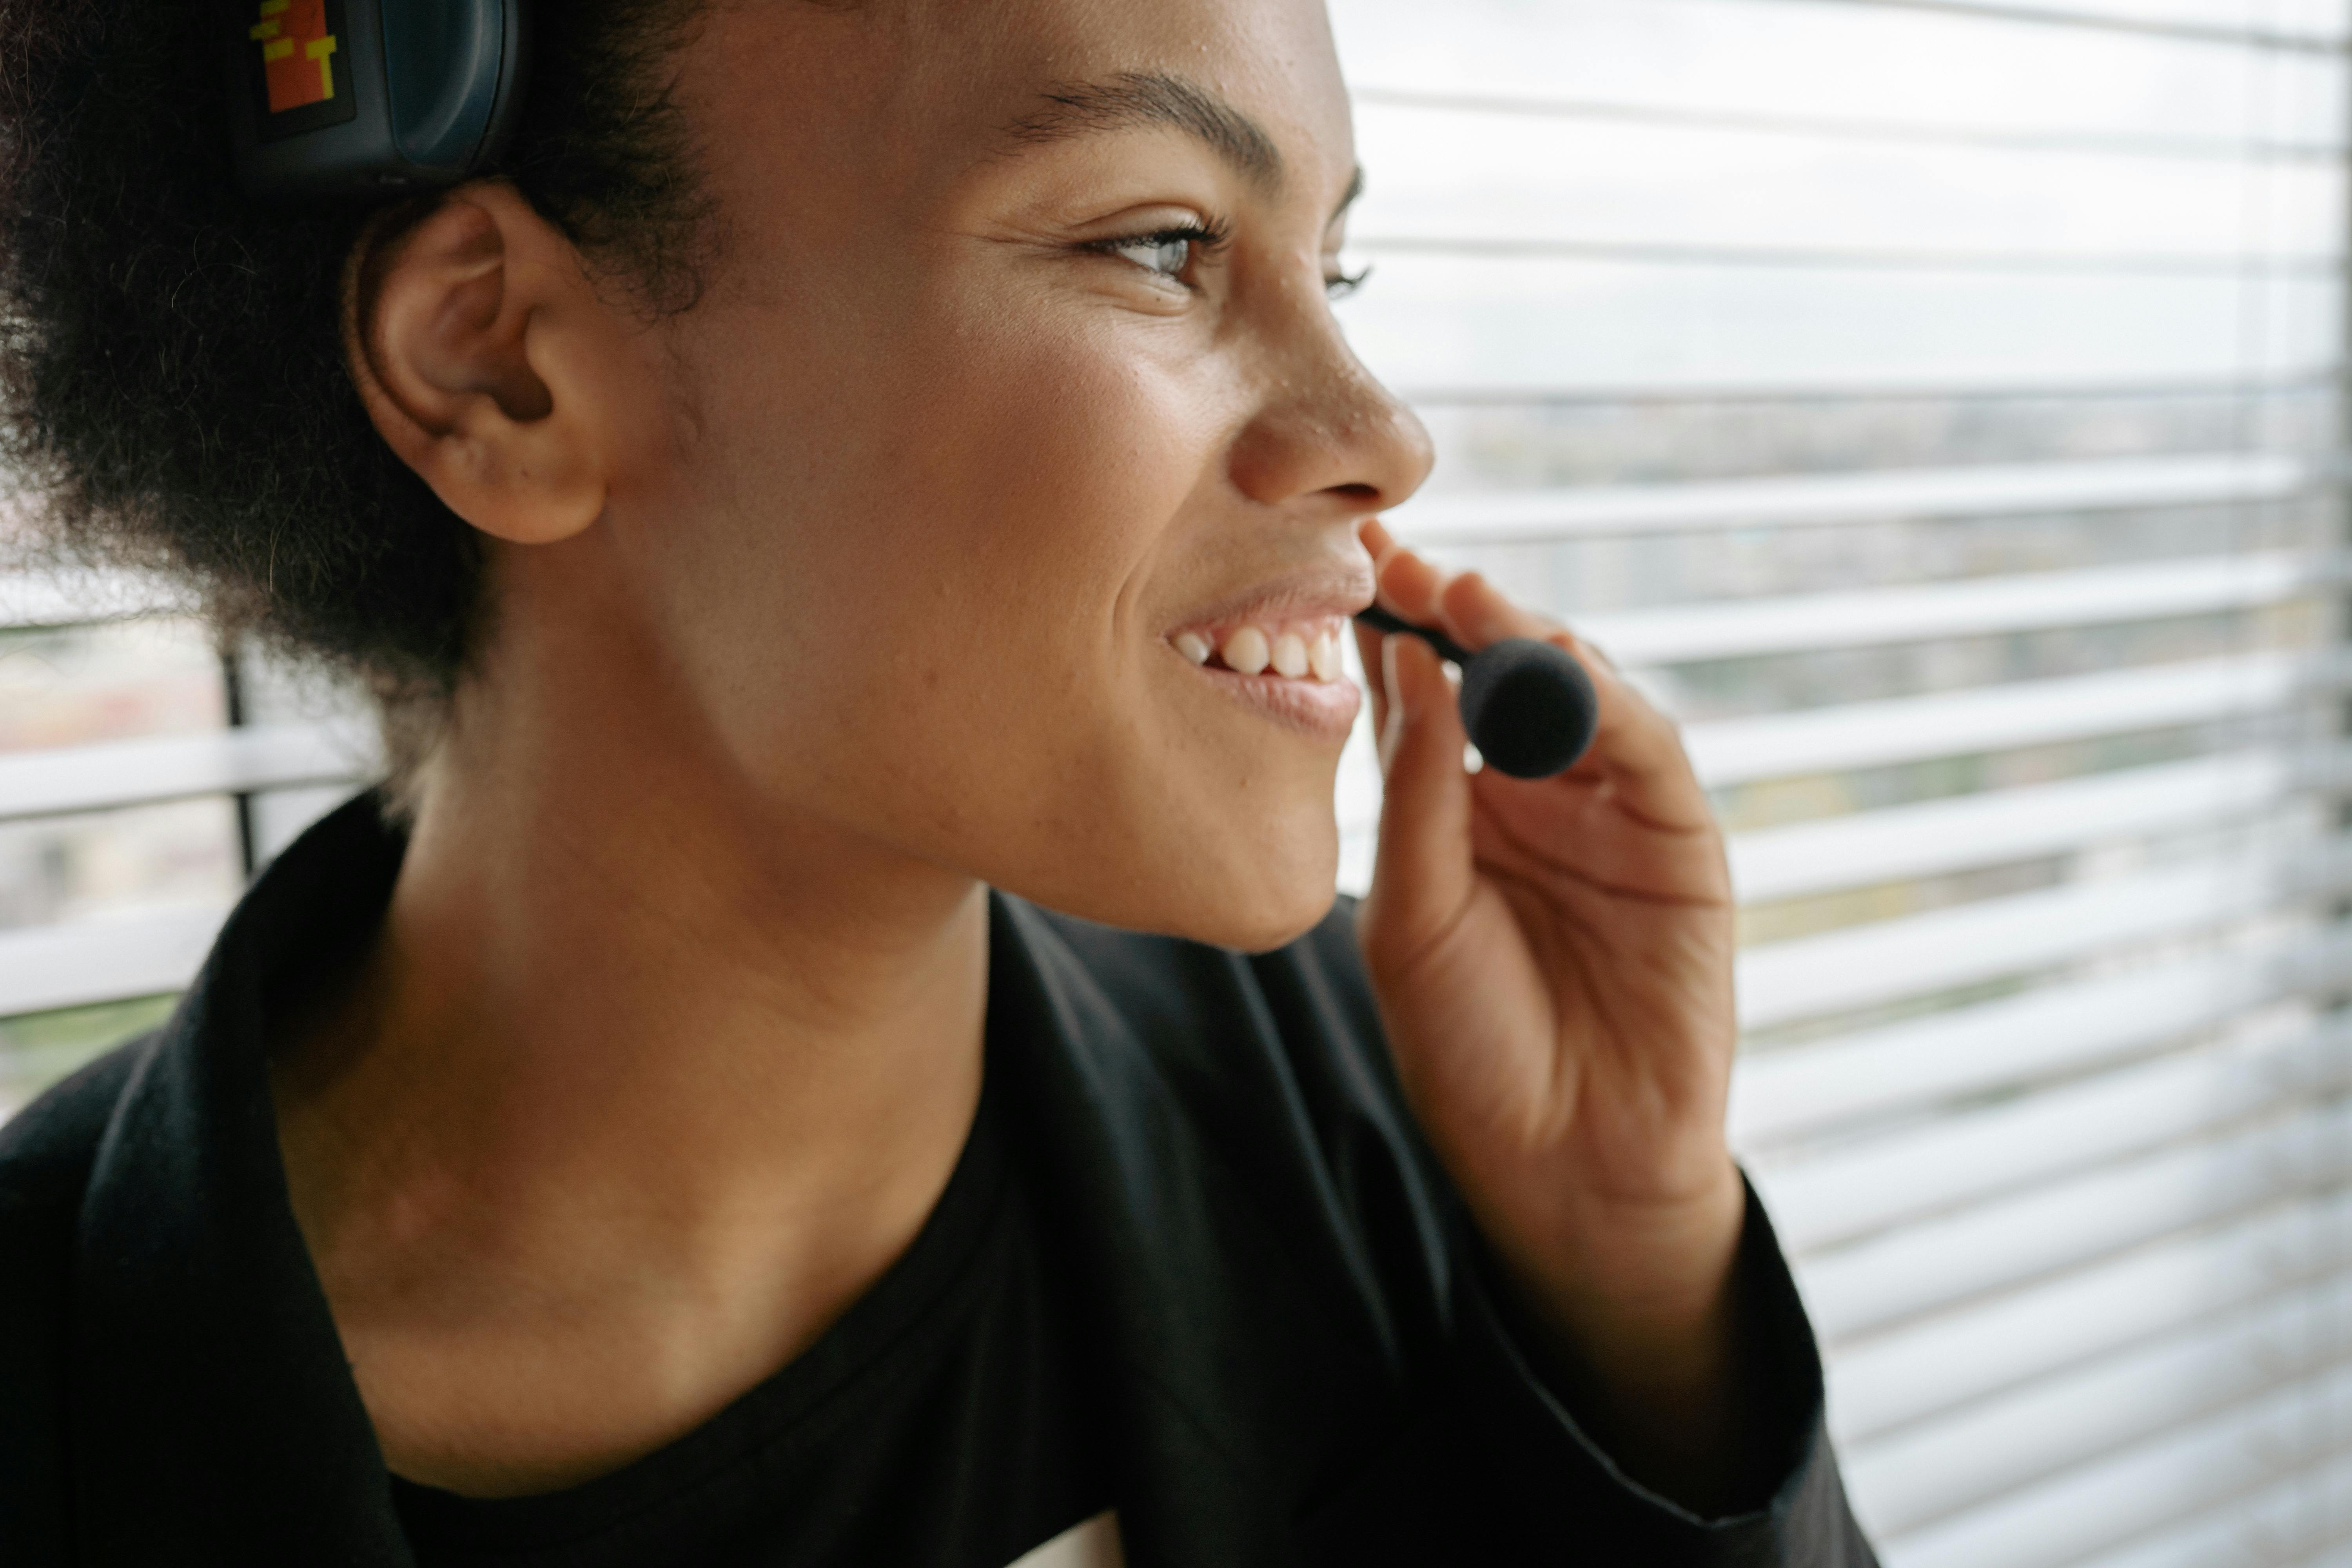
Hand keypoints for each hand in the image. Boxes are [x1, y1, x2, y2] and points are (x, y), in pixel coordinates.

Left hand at [1352, 521, 1752, 1503]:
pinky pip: (1648, 753)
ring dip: (1524, 638)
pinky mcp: (1681, 841)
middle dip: (1451, 609)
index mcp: (1456, 810)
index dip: (1387, 626)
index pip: (1421, 694)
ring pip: (1575, 693)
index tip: (1341, 559)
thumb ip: (1415, 797)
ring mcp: (1610, 811)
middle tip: (1397, 555)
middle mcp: (1532, 794)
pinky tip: (1553, 668)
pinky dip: (1606, 703)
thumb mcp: (1412, 920)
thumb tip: (1412, 666)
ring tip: (1462, 596)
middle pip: (1497, 673)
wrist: (1566, 1164)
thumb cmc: (1476, 1051)